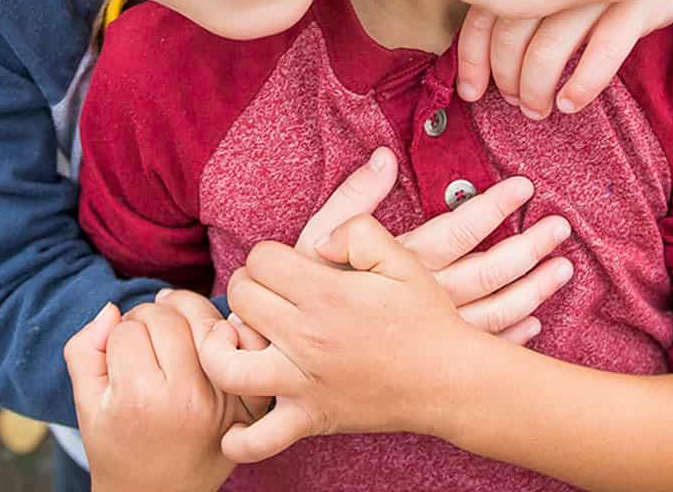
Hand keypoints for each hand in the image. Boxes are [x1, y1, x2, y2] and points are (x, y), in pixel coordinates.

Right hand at [65, 294, 253, 491]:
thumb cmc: (117, 446)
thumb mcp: (87, 405)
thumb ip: (84, 350)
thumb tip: (112, 309)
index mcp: (140, 399)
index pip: (128, 328)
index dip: (118, 332)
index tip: (118, 352)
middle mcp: (186, 398)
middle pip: (168, 318)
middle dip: (149, 317)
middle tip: (144, 338)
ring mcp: (222, 399)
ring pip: (205, 321)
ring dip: (185, 316)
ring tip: (172, 333)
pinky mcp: (248, 403)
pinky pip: (245, 345)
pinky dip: (229, 332)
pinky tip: (209, 338)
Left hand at [199, 215, 500, 462]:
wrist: (453, 380)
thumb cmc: (426, 317)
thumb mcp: (400, 257)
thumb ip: (355, 231)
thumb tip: (316, 243)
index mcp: (326, 295)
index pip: (261, 259)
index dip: (270, 256)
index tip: (287, 267)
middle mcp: (307, 338)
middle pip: (240, 298)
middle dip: (248, 287)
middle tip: (268, 295)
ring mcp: (304, 383)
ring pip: (227, 367)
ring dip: (220, 349)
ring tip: (235, 339)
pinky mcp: (310, 419)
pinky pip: (258, 441)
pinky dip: (238, 438)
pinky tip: (238, 416)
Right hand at [292, 148, 571, 342]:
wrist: (286, 359)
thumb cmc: (298, 294)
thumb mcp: (318, 237)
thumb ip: (355, 197)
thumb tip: (386, 156)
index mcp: (401, 262)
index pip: (459, 229)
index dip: (493, 208)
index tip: (523, 189)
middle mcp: (422, 298)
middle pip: (489, 271)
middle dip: (529, 248)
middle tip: (561, 229)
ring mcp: (429, 331)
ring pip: (494, 311)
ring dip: (531, 289)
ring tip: (563, 269)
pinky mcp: (427, 355)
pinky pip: (479, 346)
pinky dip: (510, 334)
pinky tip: (533, 323)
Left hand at [456, 0, 672, 117]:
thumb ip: (526, 4)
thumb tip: (484, 60)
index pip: (484, 15)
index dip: (472, 59)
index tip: (469, 91)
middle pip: (510, 35)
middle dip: (506, 78)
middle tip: (513, 101)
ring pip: (548, 49)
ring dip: (536, 89)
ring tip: (538, 110)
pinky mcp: (636, 2)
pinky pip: (602, 52)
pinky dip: (581, 85)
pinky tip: (570, 103)